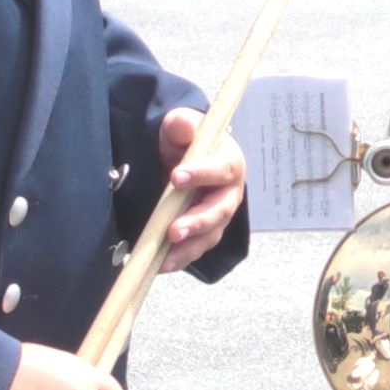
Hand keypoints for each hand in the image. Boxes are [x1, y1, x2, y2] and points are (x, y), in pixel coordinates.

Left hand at [154, 108, 244, 270]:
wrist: (183, 159)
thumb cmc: (186, 142)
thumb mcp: (180, 126)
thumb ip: (182, 124)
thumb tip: (183, 126)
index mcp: (229, 162)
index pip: (221, 169)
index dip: (202, 173)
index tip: (176, 177)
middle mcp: (229, 193)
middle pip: (220, 210)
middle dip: (197, 222)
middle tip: (173, 231)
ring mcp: (218, 216)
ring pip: (209, 236)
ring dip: (188, 249)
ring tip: (164, 258)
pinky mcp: (205, 232)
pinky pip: (196, 249)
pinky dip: (179, 259)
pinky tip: (160, 265)